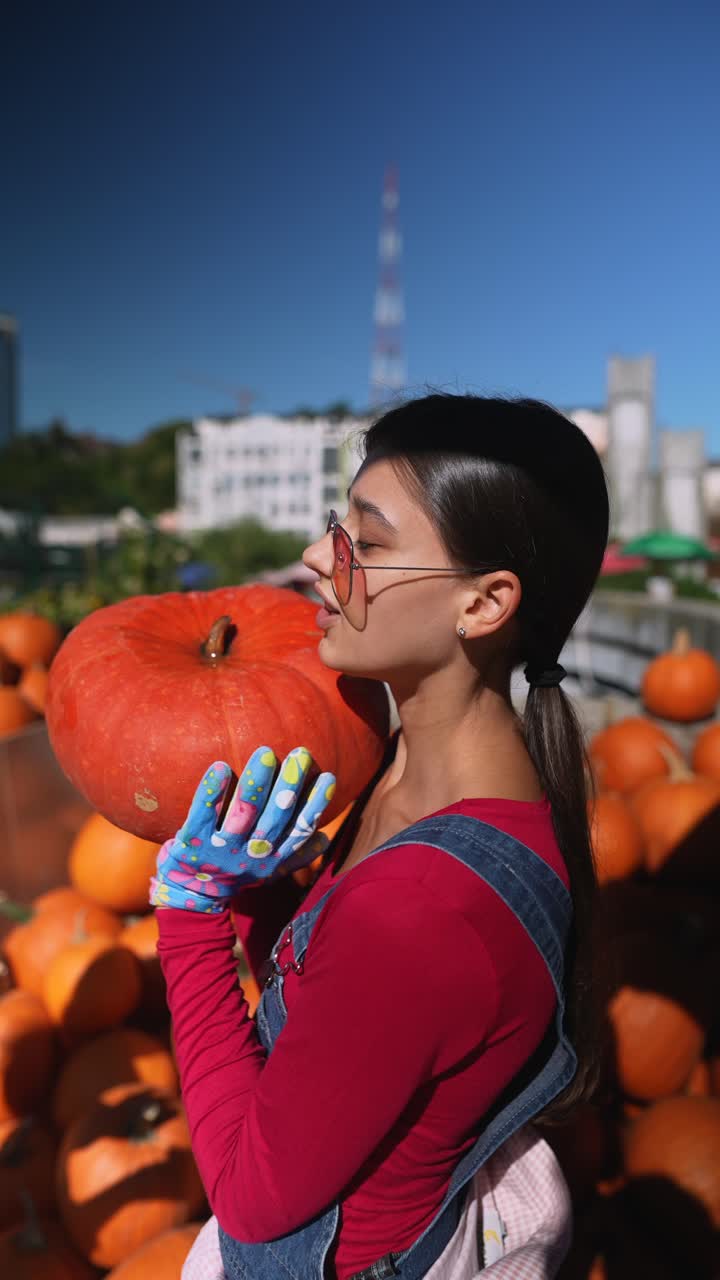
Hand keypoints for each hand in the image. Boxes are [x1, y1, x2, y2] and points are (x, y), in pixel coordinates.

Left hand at [149, 745, 335, 911]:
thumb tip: (326, 837)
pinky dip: (212, 791)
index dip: (315, 806)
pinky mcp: (193, 841)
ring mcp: (221, 849)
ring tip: (266, 754)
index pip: (299, 830)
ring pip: (243, 813)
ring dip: (256, 784)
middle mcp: (250, 854)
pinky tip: (220, 767)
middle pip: (275, 818)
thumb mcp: (268, 871)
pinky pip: (203, 813)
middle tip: (301, 754)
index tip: (329, 777)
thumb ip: (296, 855)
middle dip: (289, 786)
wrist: (191, 897)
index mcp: (272, 859)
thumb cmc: (234, 875)